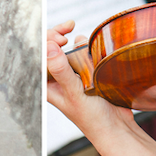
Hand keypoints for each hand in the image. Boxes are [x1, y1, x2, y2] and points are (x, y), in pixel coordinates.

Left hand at [46, 21, 134, 141]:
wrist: (117, 128)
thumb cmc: (92, 118)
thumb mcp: (75, 93)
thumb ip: (61, 70)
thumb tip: (48, 47)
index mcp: (48, 84)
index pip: (39, 55)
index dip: (46, 40)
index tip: (61, 38)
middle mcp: (59, 78)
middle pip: (51, 48)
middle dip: (58, 34)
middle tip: (69, 27)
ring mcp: (74, 75)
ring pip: (70, 49)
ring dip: (76, 42)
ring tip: (84, 45)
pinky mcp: (89, 74)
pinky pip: (86, 54)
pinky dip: (90, 49)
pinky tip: (96, 53)